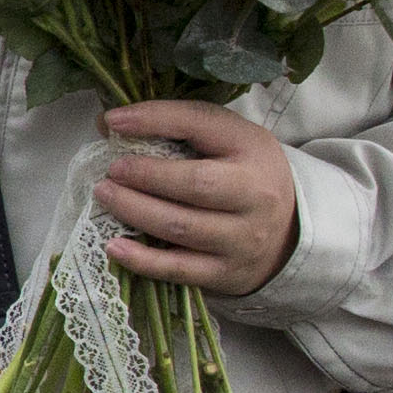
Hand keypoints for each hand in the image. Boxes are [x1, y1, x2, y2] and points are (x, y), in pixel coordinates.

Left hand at [97, 97, 297, 297]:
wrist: (287, 233)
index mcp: (253, 149)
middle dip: (146, 175)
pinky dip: (142, 259)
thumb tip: (111, 123)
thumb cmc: (243, 175)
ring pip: (182, 226)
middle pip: (196, 184)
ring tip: (105, 196)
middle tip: (111, 171)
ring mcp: (242, 239)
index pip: (201, 124)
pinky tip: (113, 246)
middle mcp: (255, 195)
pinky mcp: (225, 272)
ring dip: (135, 211)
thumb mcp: (227, 139)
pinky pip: (178, 268)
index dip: (155, 120)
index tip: (114, 122)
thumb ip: (177, 125)